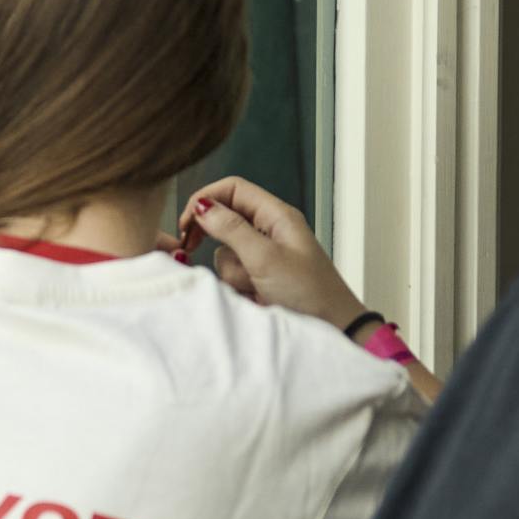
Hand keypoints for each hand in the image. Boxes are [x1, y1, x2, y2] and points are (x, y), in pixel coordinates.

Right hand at [179, 176, 372, 333]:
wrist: (332, 329)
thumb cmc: (310, 292)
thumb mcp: (265, 257)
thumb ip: (231, 229)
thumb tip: (203, 207)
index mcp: (277, 215)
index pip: (233, 189)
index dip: (206, 199)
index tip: (186, 221)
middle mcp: (268, 231)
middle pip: (224, 219)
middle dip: (211, 236)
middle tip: (190, 247)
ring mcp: (262, 257)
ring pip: (224, 251)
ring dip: (231, 270)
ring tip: (254, 285)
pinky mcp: (259, 279)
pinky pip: (232, 274)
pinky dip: (237, 285)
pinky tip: (255, 296)